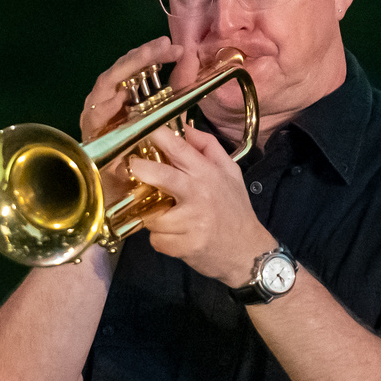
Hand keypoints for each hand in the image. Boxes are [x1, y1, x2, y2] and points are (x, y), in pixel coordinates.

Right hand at [80, 38, 198, 204]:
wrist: (129, 197)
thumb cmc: (144, 156)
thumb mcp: (168, 116)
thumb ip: (178, 88)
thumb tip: (190, 57)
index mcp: (125, 95)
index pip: (135, 67)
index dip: (153, 54)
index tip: (176, 49)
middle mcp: (109, 101)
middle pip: (120, 71)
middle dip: (140, 56)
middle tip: (161, 45)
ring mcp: (97, 116)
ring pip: (105, 85)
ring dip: (124, 71)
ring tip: (144, 59)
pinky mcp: (90, 134)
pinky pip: (95, 115)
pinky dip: (106, 104)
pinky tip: (120, 96)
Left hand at [127, 125, 273, 283]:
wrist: (247, 251)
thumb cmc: (235, 210)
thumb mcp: (231, 173)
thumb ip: (209, 147)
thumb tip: (185, 129)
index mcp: (208, 174)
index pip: (180, 149)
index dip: (157, 136)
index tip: (140, 129)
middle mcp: (199, 195)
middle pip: (161, 175)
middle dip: (141, 169)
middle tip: (133, 167)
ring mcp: (192, 222)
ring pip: (152, 216)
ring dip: (154, 219)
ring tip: (169, 220)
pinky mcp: (185, 245)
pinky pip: (157, 240)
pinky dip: (161, 240)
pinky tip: (175, 238)